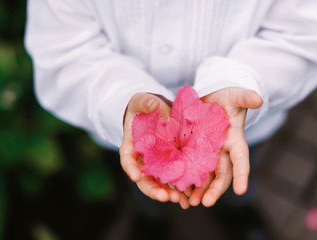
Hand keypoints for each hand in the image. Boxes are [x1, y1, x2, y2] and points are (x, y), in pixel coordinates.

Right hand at [119, 93, 189, 208]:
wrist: (157, 112)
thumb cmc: (144, 107)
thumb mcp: (141, 101)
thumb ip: (144, 102)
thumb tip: (152, 105)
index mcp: (131, 145)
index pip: (127, 159)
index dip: (130, 168)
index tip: (135, 177)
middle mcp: (143, 159)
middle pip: (144, 178)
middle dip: (153, 189)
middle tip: (164, 197)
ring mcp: (157, 163)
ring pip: (160, 182)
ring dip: (168, 193)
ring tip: (180, 201)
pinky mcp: (171, 163)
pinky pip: (174, 178)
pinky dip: (180, 188)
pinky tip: (189, 196)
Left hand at [188, 87, 262, 206]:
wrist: (211, 99)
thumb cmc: (227, 98)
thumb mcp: (235, 95)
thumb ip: (245, 97)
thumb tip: (259, 99)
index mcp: (234, 140)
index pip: (241, 159)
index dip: (242, 175)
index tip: (241, 190)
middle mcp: (222, 151)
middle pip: (221, 174)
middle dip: (215, 189)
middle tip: (206, 203)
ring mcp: (207, 153)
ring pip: (205, 176)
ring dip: (199, 190)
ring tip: (189, 203)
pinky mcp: (192, 151)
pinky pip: (190, 169)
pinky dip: (186, 181)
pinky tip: (179, 192)